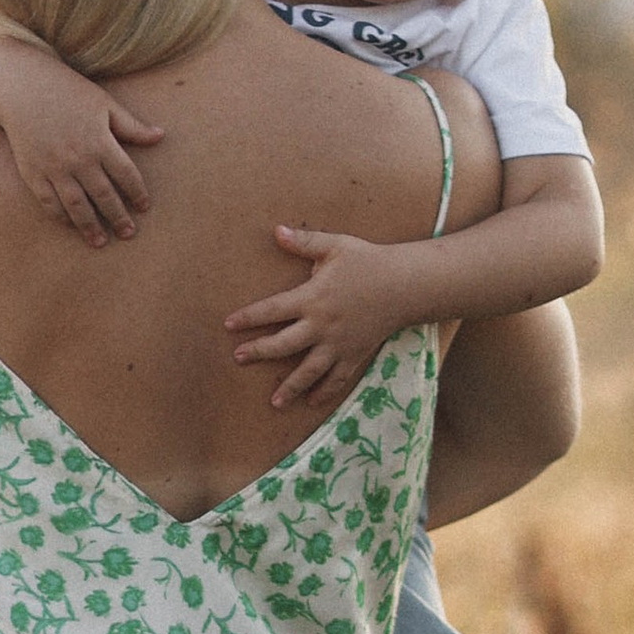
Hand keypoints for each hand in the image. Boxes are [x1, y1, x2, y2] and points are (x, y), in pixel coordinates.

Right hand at [2, 87, 163, 248]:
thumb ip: (131, 126)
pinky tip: (71, 225)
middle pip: (104, 196)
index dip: (137, 193)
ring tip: (101, 242)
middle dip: (118, 217)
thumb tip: (160, 137)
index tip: (144, 207)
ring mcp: (54, 168)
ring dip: (90, 226)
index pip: (126, 175)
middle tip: (128, 233)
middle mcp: (78, 158)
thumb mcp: (104, 104)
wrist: (22, 87)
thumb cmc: (68, 92)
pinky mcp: (32, 172)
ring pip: (76, 206)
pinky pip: (49, 202)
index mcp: (100, 141)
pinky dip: (61, 217)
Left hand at [227, 228, 418, 411]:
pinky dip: (324, 392)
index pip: (272, 310)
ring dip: (290, 387)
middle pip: (283, 345)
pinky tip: (310, 402)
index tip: (228, 325)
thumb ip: (304, 242)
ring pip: (309, 371)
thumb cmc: (368, 262)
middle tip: (238, 358)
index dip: (248, 318)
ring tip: (274, 402)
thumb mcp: (335, 246)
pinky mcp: (354, 355)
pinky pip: (337, 379)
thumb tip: (276, 231)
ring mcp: (338, 344)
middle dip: (258, 352)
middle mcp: (322, 326)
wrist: (405, 285)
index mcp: (312, 298)